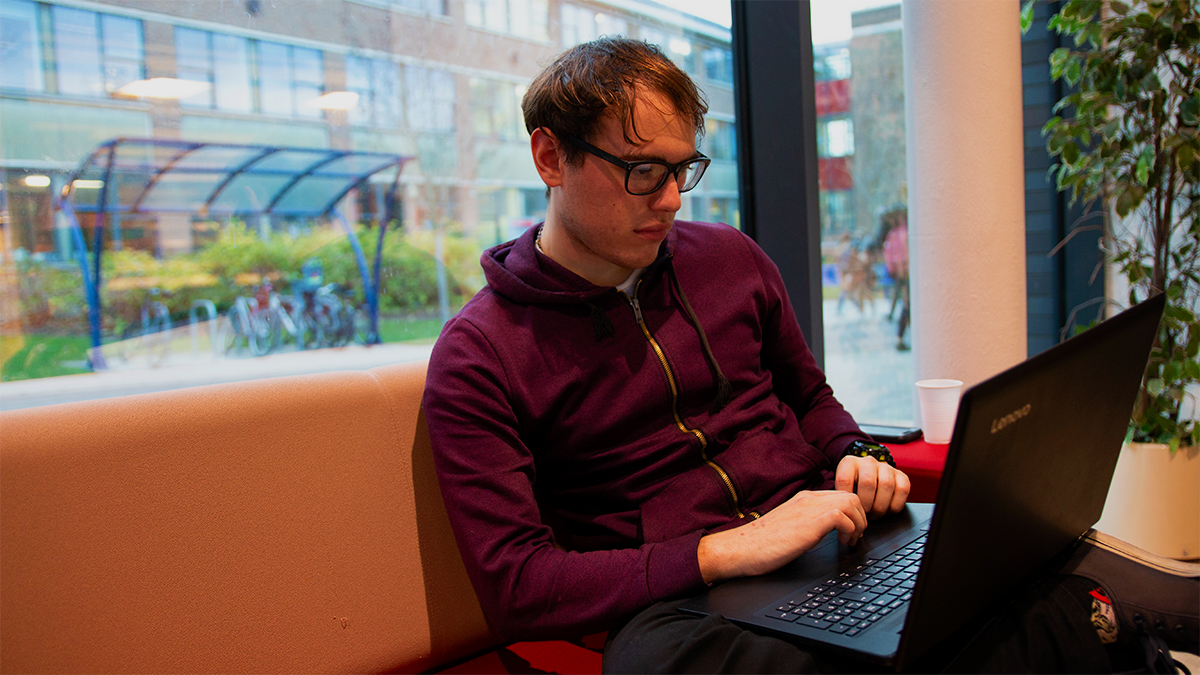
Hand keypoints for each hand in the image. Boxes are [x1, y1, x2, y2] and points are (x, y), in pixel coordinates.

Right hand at [697, 490, 866, 583]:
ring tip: (849, 541)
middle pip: (851, 495)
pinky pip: (842, 516)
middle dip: (861, 518)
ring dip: (858, 523)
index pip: (841, 494)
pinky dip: (849, 530)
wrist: (740, 549)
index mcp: (804, 499)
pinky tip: (840, 543)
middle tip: (854, 538)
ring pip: (851, 502)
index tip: (850, 532)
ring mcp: (808, 510)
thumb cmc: (760, 544)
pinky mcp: (808, 525)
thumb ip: (807, 522)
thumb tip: (824, 531)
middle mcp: (808, 500)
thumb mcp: (790, 527)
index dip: (853, 513)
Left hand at [834, 455, 909, 517]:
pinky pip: (902, 490)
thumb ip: (841, 499)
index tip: (851, 508)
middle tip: (865, 514)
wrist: (871, 481)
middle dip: (866, 504)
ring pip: (887, 485)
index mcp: (849, 463)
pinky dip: (895, 505)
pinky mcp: (901, 476)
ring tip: (875, 514)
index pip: (844, 480)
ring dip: (881, 506)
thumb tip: (843, 516)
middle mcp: (868, 462)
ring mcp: (886, 467)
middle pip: (868, 482)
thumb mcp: (843, 491)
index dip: (848, 499)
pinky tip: (887, 510)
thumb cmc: (854, 490)